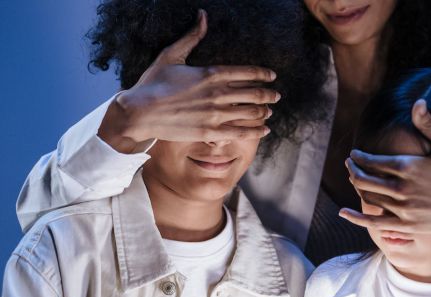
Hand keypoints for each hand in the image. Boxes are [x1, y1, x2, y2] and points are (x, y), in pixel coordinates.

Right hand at [98, 10, 278, 152]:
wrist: (140, 112)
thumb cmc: (153, 83)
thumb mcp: (171, 55)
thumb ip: (192, 37)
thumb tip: (202, 16)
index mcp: (210, 73)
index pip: (246, 72)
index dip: (263, 74)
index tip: (272, 76)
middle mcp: (218, 94)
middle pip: (253, 93)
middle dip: (269, 94)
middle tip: (277, 96)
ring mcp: (216, 114)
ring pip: (250, 112)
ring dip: (264, 111)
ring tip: (270, 111)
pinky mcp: (211, 132)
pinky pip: (241, 132)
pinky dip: (256, 131)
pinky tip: (265, 130)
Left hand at [340, 99, 430, 234]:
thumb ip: (429, 124)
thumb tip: (418, 102)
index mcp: (410, 167)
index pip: (373, 161)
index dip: (359, 158)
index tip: (354, 154)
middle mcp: (404, 189)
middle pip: (365, 180)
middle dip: (353, 170)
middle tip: (349, 164)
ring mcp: (405, 210)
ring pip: (368, 198)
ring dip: (357, 187)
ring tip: (354, 179)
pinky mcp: (409, 226)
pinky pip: (376, 223)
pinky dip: (357, 218)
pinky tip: (345, 213)